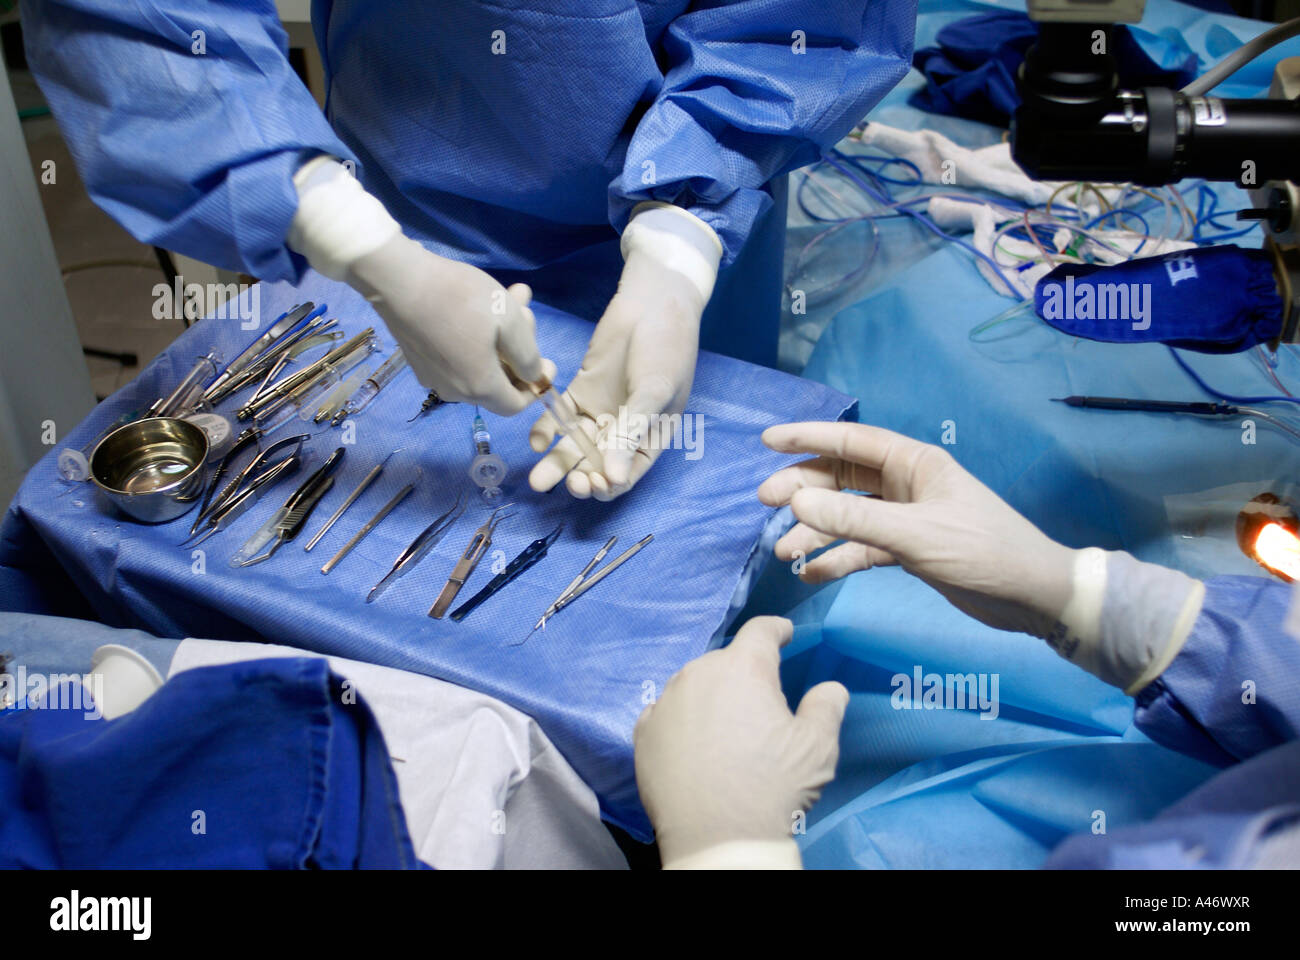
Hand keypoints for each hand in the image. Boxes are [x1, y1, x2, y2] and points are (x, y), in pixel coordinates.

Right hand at [287, 156, 547, 414]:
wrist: (397, 281)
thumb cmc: (460, 298)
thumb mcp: (509, 319)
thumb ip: (528, 355)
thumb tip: (533, 377)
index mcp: (480, 388)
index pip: (516, 406)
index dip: (535, 386)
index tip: (544, 359)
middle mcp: (455, 392)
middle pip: (498, 382)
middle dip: (518, 349)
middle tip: (526, 310)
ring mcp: (433, 378)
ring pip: (479, 366)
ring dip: (499, 337)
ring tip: (510, 297)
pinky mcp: (419, 362)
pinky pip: (457, 358)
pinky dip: (475, 338)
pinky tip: (478, 306)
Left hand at [528, 203, 721, 500]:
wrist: (652, 302)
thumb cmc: (666, 349)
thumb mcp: (653, 393)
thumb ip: (630, 434)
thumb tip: (612, 479)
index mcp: (650, 439)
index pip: (625, 476)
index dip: (606, 486)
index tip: (590, 482)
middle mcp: (623, 432)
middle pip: (596, 466)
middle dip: (578, 479)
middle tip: (562, 483)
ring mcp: (601, 411)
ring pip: (574, 447)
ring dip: (557, 464)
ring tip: (537, 479)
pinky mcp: (581, 390)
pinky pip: (559, 417)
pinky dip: (548, 430)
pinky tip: (536, 440)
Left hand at [634, 616, 847, 867]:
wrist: (718, 839)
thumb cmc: (773, 787)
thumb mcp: (817, 747)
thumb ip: (826, 707)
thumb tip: (830, 689)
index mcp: (744, 668)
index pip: (761, 631)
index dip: (776, 630)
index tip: (784, 635)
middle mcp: (699, 674)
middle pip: (725, 661)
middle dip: (743, 674)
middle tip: (759, 706)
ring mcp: (666, 702)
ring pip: (692, 685)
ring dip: (709, 696)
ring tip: (725, 727)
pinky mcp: (643, 732)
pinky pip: (665, 713)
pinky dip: (680, 720)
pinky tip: (692, 743)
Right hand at [757, 421, 1077, 638]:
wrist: (1032, 596)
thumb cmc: (982, 551)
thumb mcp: (915, 535)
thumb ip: (854, 521)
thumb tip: (798, 503)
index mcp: (914, 463)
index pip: (850, 441)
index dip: (807, 438)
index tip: (767, 441)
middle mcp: (906, 484)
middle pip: (841, 478)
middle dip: (802, 490)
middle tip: (765, 503)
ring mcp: (905, 518)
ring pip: (846, 516)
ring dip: (814, 531)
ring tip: (782, 551)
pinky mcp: (908, 550)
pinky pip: (861, 548)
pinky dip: (836, 559)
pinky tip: (811, 573)